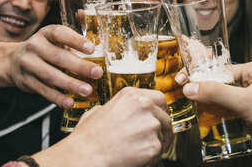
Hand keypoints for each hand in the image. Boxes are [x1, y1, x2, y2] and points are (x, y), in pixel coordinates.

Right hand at [7, 24, 102, 108]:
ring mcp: (29, 65)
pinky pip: (44, 91)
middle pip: (58, 57)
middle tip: (97, 72)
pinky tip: (70, 102)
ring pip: (51, 75)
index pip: (60, 33)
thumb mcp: (54, 36)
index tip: (92, 48)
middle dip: (79, 66)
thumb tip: (84, 13)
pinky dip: (58, 97)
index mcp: (45, 33)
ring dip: (70, 84)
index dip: (76, 40)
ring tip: (87, 90)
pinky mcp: (27, 82)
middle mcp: (35, 47)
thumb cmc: (43, 47)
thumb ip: (72, 28)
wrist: (12, 61)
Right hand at [32, 87, 173, 166]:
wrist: (85, 156)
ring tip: (134, 149)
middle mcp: (144, 106)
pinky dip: (151, 157)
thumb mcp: (99, 111)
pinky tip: (135, 156)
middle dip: (161, 129)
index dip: (160, 110)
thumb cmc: (88, 137)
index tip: (160, 117)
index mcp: (131, 95)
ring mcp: (151, 125)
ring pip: (163, 135)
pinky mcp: (154, 145)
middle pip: (165, 117)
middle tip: (148, 139)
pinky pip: (159, 151)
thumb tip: (122, 111)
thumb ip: (117, 106)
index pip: (159, 98)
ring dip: (154, 143)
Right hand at [182, 60, 251, 157]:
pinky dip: (234, 112)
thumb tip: (189, 87)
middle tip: (193, 102)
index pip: (219, 72)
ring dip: (221, 105)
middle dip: (210, 94)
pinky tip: (227, 120)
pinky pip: (244, 105)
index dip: (201, 80)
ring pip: (234, 96)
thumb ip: (215, 93)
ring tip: (206, 113)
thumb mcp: (243, 101)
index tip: (184, 86)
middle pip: (225, 84)